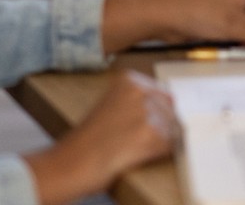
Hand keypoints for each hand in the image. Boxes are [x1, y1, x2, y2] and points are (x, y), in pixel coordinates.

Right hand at [23, 71, 175, 204]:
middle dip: (161, 126)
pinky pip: (170, 146)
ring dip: (159, 141)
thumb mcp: (110, 106)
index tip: (145, 123)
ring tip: (133, 147)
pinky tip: (138, 155)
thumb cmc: (87, 140)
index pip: (163, 94)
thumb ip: (136, 102)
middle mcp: (140, 91)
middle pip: (171, 111)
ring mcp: (147, 113)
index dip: (158, 113)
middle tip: (135, 139)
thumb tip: (167, 106)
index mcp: (129, 80)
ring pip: (172, 129)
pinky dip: (159, 154)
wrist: (72, 163)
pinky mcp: (152, 136)